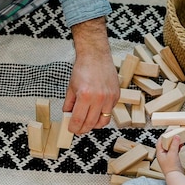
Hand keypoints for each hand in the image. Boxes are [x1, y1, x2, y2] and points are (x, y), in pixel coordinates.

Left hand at [63, 17, 119, 133]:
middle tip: (78, 129)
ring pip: (103, 121)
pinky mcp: (116, 96)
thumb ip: (69, 103)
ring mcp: (109, 97)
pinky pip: (109, 112)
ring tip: (88, 122)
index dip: (74, 128)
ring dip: (94, 124)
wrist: (96, 55)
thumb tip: (68, 115)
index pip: (79, 120)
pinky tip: (96, 111)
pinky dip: (102, 114)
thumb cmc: (83, 69)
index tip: (71, 129)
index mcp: (85, 96)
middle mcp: (99, 98)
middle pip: (91, 123)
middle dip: (83, 129)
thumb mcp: (71, 87)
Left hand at [156, 135, 183, 174]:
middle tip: (175, 134)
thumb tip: (176, 136)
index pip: (160, 141)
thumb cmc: (171, 168)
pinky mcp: (172, 158)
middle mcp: (162, 154)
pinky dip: (177, 147)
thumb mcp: (173, 154)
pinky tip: (181, 145)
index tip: (170, 132)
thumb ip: (174, 144)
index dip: (164, 135)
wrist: (175, 177)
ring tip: (179, 139)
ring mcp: (167, 156)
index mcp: (159, 153)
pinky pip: (174, 150)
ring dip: (174, 142)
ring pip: (170, 146)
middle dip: (170, 138)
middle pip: (165, 143)